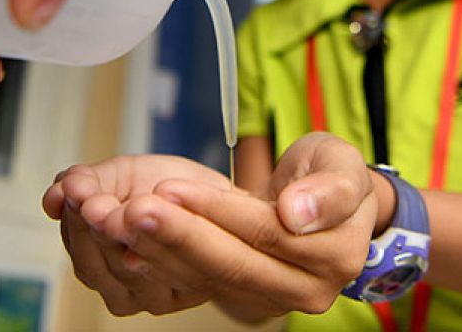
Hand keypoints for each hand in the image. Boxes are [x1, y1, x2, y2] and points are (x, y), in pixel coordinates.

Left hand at [43, 134, 377, 319]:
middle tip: (132, 209)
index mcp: (334, 257)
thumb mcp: (342, 164)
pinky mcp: (240, 295)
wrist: (319, 199)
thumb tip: (295, 214)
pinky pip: (197, 280)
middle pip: (231, 264)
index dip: (218, 212)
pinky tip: (128, 237)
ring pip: (207, 277)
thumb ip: (329, 189)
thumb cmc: (330, 174)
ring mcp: (270, 298)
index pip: (268, 233)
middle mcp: (304, 290)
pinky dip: (161, 258)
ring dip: (160, 249)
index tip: (173, 188)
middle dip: (178, 235)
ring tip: (119, 219)